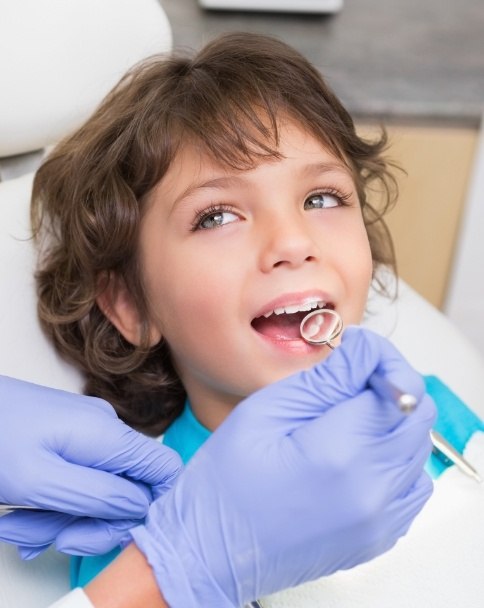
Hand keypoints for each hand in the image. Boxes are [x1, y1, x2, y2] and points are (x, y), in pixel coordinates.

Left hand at [0, 376, 181, 557]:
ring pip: (97, 491)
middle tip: (53, 538)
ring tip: (21, 526)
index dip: (152, 507)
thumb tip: (141, 507)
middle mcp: (105, 432)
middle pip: (127, 490)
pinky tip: (23, 514)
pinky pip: (77, 481)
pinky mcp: (68, 441)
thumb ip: (99, 496)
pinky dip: (53, 505)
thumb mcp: (41, 481)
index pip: (165, 470)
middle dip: (91, 523)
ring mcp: (87, 436)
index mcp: (108, 436)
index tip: (115, 531)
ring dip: (62, 519)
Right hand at [130, 327, 435, 606]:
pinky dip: (393, 458)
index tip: (357, 355)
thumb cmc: (225, 482)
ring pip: (418, 447)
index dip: (381, 360)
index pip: (400, 386)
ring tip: (346, 419)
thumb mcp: (266, 411)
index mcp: (340, 452)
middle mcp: (372, 490)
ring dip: (392, 421)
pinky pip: (411, 484)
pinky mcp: (378, 536)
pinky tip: (356, 454)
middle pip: (418, 415)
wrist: (212, 551)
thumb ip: (325, 379)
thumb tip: (365, 349)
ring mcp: (380, 519)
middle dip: (390, 386)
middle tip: (349, 382)